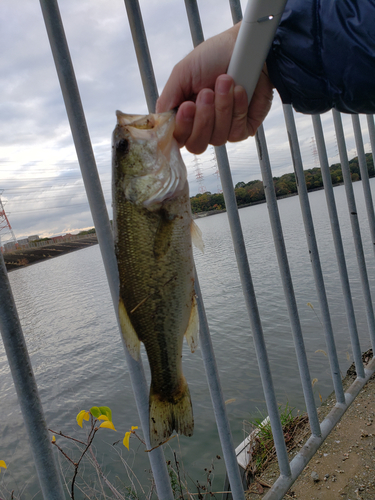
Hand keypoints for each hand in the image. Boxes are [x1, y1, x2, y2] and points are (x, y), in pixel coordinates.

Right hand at [156, 23, 273, 153]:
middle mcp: (202, 126)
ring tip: (226, 81)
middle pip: (196, 145)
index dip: (183, 127)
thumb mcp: (182, 73)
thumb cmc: (214, 56)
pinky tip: (240, 90)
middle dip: (203, 119)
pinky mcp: (243, 128)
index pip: (178, 138)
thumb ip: (167, 99)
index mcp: (185, 115)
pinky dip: (238, 109)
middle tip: (207, 92)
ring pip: (217, 138)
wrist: (247, 48)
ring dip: (222, 107)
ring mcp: (223, 129)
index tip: (188, 106)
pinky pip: (236, 132)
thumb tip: (159, 123)